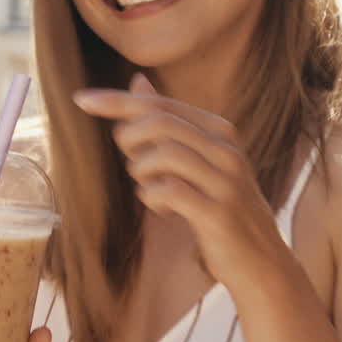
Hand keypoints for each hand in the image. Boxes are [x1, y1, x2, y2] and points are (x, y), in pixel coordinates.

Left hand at [73, 73, 290, 293]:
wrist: (261, 260)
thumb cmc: (218, 204)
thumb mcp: (197, 159)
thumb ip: (168, 122)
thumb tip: (137, 81)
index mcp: (220, 130)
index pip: (160, 103)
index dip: (116, 100)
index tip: (80, 100)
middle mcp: (226, 149)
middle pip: (158, 122)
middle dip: (129, 139)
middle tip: (131, 162)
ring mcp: (225, 180)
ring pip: (162, 154)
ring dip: (141, 172)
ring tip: (150, 187)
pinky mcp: (218, 213)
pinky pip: (169, 192)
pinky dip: (152, 198)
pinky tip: (162, 208)